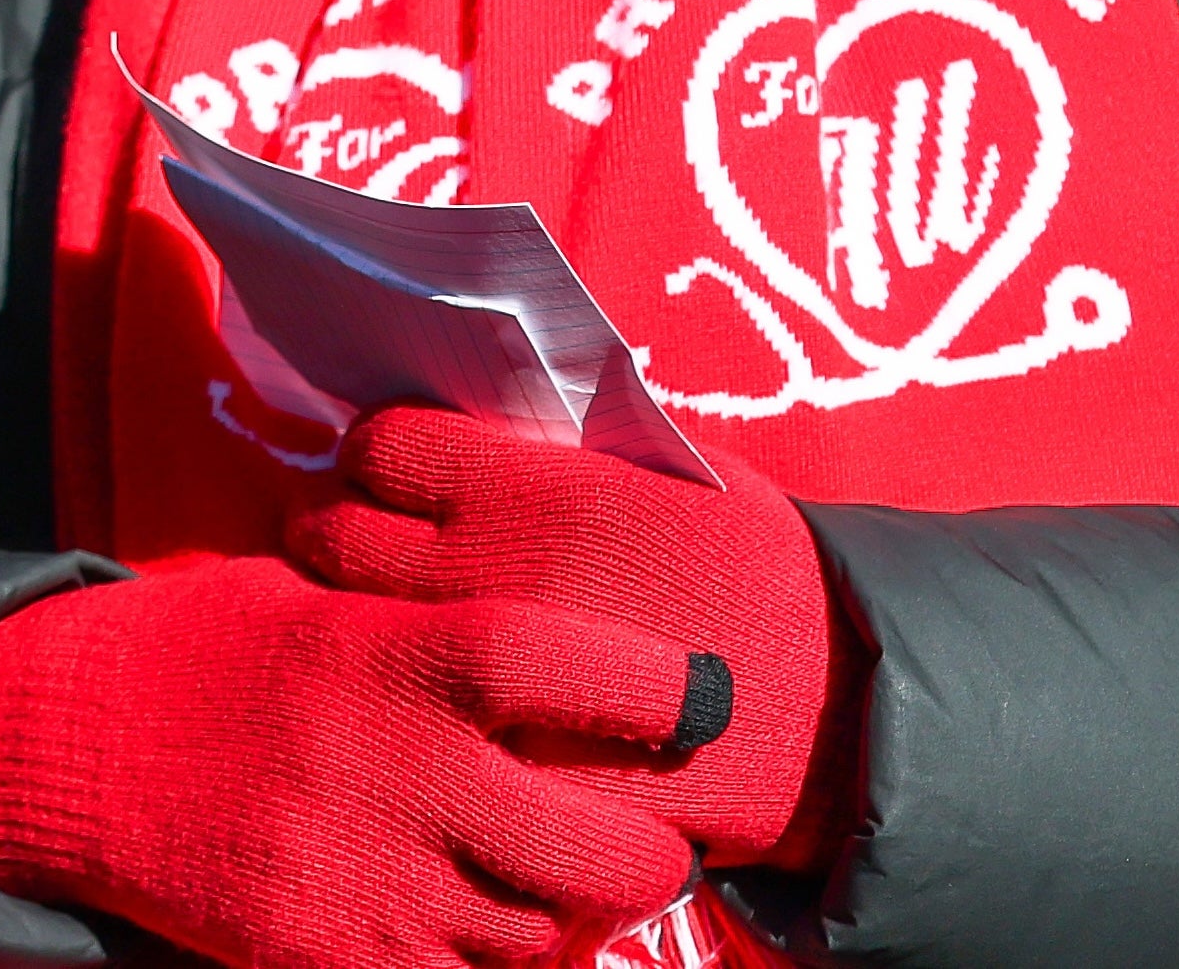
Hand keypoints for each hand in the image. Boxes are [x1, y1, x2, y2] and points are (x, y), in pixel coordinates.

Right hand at [0, 551, 702, 968]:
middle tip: (648, 841)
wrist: (68, 747)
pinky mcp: (330, 961)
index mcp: (390, 659)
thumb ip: (422, 625)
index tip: (697, 698)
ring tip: (551, 891)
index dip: (652, 687)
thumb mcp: (310, 600)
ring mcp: (368, 884)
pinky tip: (474, 935)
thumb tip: (559, 646)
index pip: (560, 665)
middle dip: (648, 858)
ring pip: (544, 944)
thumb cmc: (203, 655)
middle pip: (602, 855)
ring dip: (568, 926)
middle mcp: (396, 774)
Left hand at [291, 407, 857, 871]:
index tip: (384, 471)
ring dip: (355, 620)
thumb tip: (462, 416)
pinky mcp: (507, 762)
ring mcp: (493, 676)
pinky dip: (414, 713)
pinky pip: (417, 722)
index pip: (378, 444)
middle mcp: (496, 573)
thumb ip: (553, 450)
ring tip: (387, 624)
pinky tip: (437, 707)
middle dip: (332, 531)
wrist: (846, 717)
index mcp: (534, 490)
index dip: (370, 454)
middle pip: (331, 535)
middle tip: (358, 545)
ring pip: (354, 629)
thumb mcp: (664, 473)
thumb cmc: (759, 576)